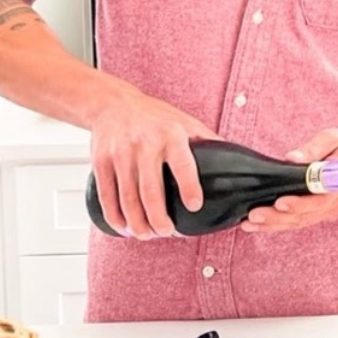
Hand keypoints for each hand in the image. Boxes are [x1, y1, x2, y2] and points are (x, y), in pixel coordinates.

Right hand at [90, 87, 219, 240]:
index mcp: (171, 135)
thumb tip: (236, 159)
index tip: (194, 206)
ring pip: (128, 199)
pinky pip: (107, 196)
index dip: (189, 187)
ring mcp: (121, 154)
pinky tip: (124, 227)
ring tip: (147, 234)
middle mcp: (145, 144)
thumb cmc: (154, 116)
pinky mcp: (101, 162)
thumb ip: (206, 140)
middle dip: (158, 219)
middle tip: (167, 232)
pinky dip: (115, 217)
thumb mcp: (183, 121)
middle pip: (151, 191)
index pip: (182, 164)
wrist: (112, 103)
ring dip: (137, 223)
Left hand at [241, 129, 337, 233]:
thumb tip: (292, 158)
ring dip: (275, 225)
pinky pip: (302, 222)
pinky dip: (280, 225)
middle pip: (307, 215)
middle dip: (278, 218)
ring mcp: (331, 210)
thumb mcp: (332, 138)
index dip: (300, 204)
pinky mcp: (323, 213)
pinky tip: (260, 225)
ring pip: (302, 222)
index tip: (280, 203)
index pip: (321, 198)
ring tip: (250, 224)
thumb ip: (313, 147)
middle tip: (255, 216)